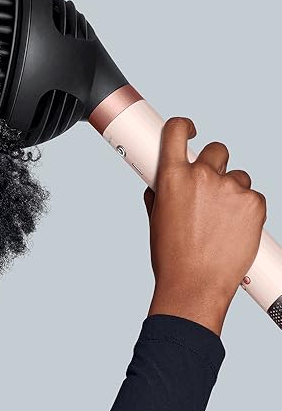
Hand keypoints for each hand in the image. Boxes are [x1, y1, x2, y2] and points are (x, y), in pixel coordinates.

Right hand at [144, 117, 265, 335]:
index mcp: (172, 177)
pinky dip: (246, 209)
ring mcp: (231, 189)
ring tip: (222, 220)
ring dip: (232, 191)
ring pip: (238, 177)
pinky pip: (253, 197)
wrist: (195, 284)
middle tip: (210, 189)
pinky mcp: (254, 203)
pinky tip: (234, 229)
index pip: (176, 132)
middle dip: (214, 165)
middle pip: (217, 150)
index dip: (184, 126)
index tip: (190, 129)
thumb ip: (160, 193)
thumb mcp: (155, 219)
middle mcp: (202, 176)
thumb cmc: (171, 256)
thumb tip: (161, 184)